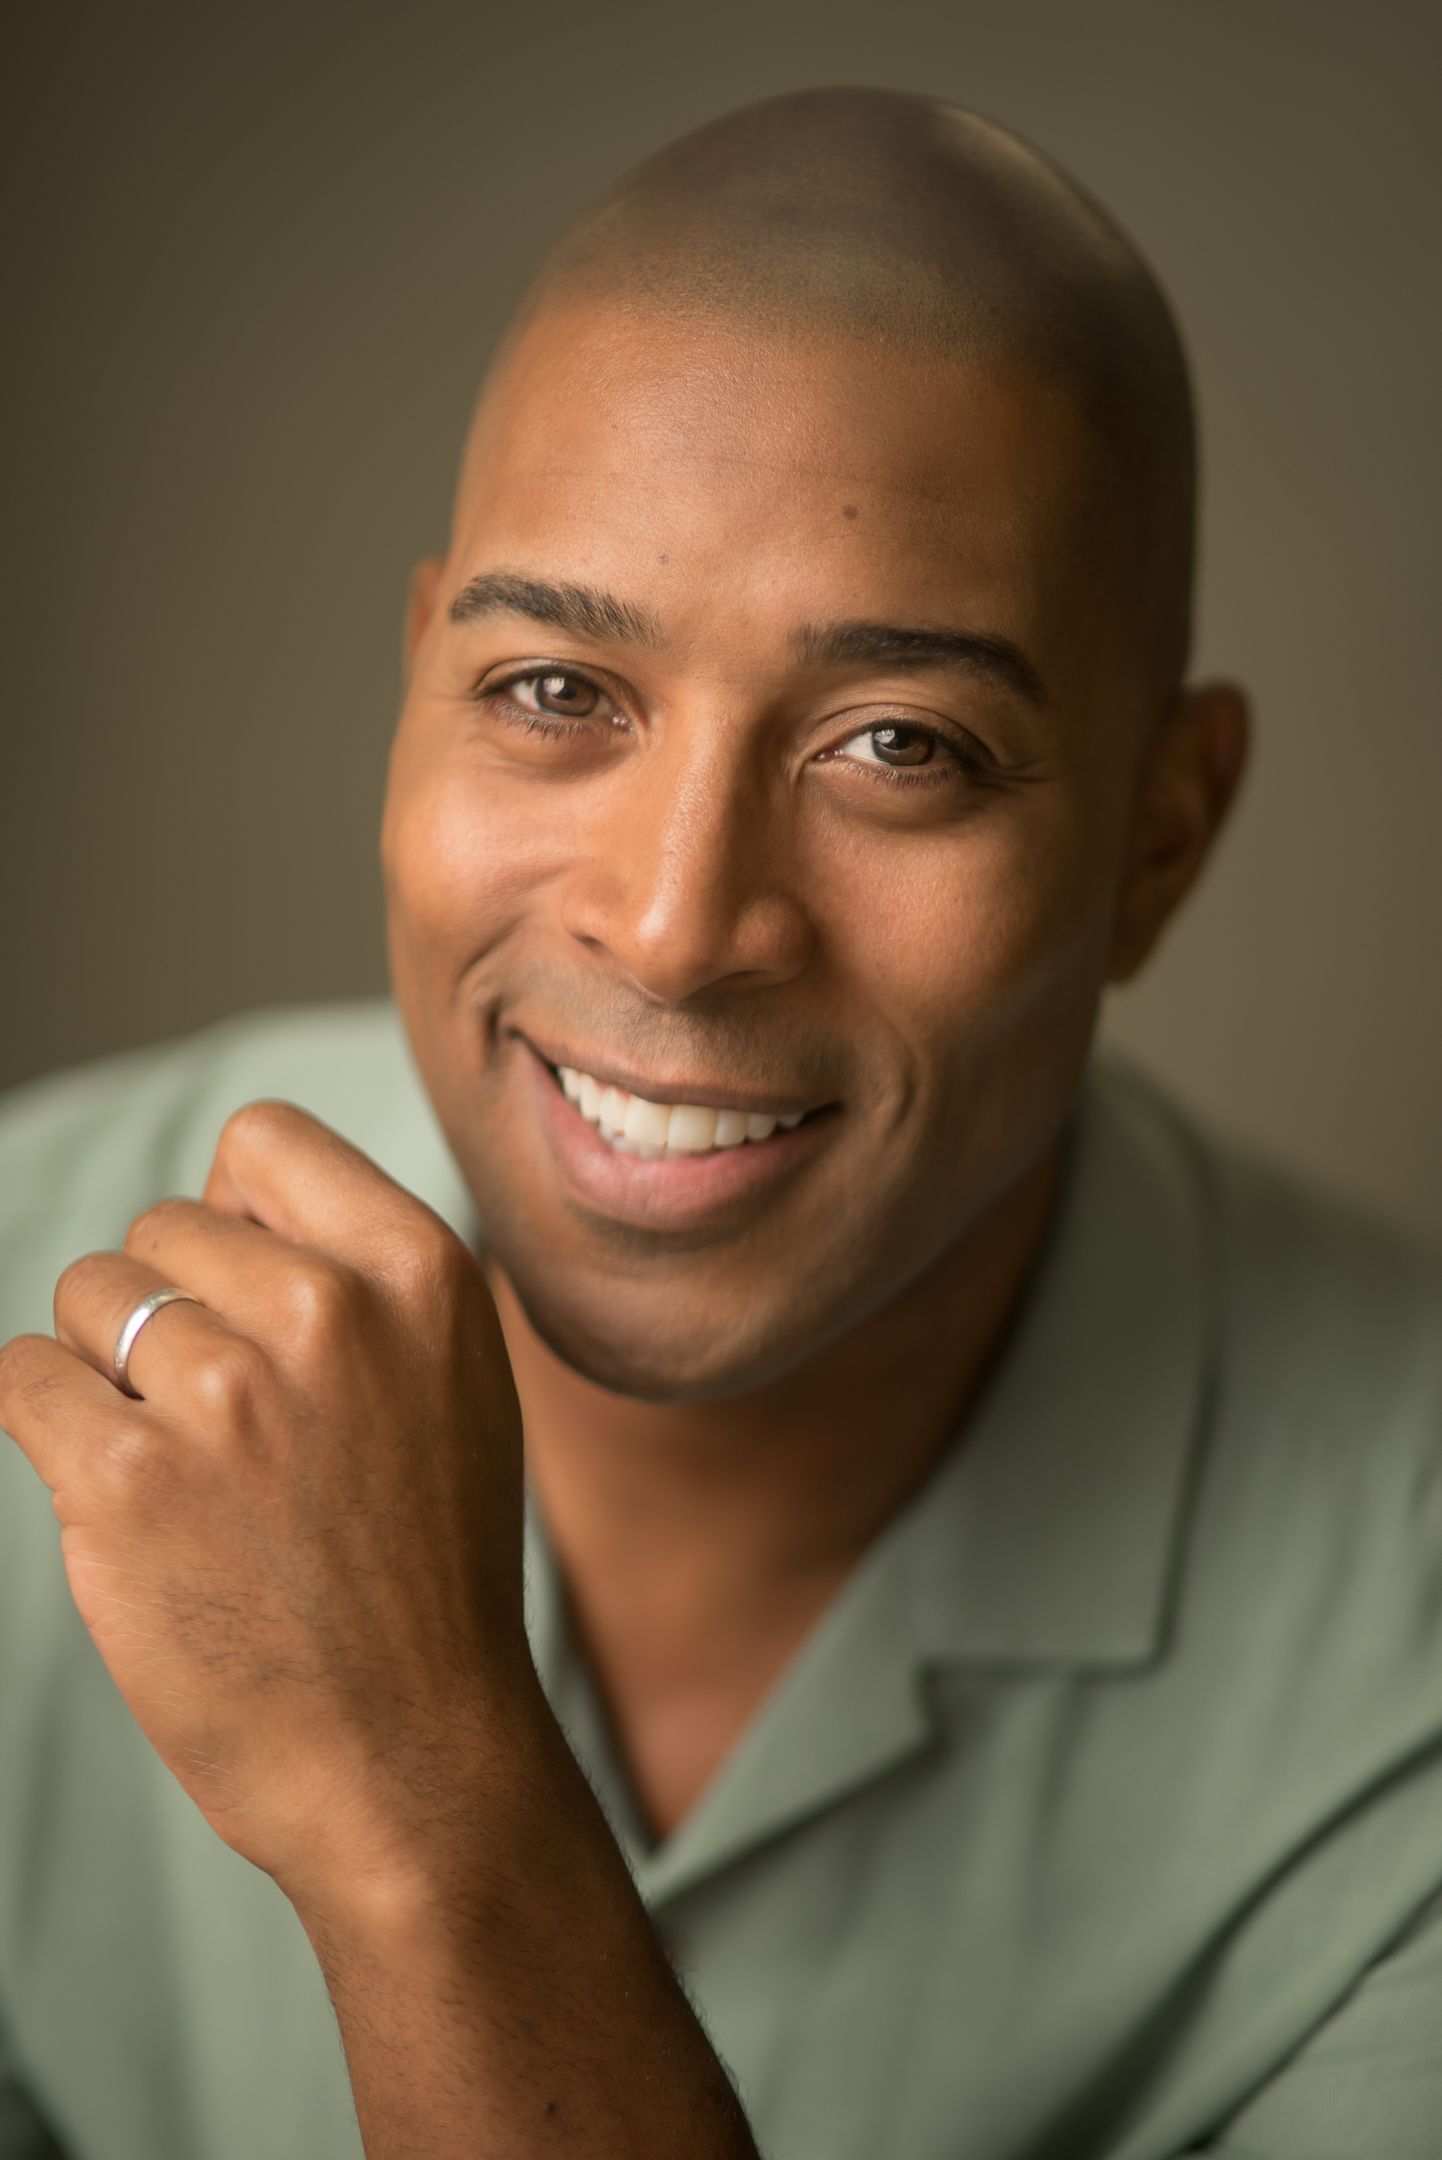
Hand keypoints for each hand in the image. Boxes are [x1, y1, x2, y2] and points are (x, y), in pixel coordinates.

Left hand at [0, 1100, 531, 1910]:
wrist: (410, 1758)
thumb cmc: (424, 1572)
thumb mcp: (455, 1384)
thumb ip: (364, 1280)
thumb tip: (224, 1206)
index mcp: (420, 1274)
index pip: (262, 1141)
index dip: (231, 1214)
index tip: (244, 1298)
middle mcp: (330, 1313)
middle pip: (160, 1226)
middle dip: (164, 1308)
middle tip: (223, 1423)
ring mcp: (226, 1395)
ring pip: (84, 1294)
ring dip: (105, 1370)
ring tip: (183, 1467)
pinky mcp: (127, 1483)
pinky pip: (21, 1377)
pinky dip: (46, 1424)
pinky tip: (116, 1495)